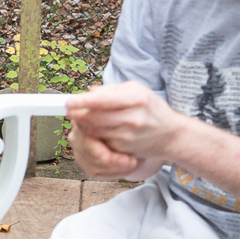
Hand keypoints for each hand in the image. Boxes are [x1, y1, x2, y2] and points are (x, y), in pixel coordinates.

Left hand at [64, 81, 179, 178]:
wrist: (170, 135)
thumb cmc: (151, 109)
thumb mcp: (136, 90)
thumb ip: (110, 90)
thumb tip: (87, 93)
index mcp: (137, 99)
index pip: (103, 101)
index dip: (81, 102)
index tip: (69, 101)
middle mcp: (133, 118)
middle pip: (93, 118)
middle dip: (77, 114)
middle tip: (70, 109)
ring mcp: (128, 136)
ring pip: (93, 132)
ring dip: (81, 125)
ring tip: (80, 118)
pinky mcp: (123, 149)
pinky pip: (99, 142)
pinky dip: (91, 136)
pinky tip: (93, 129)